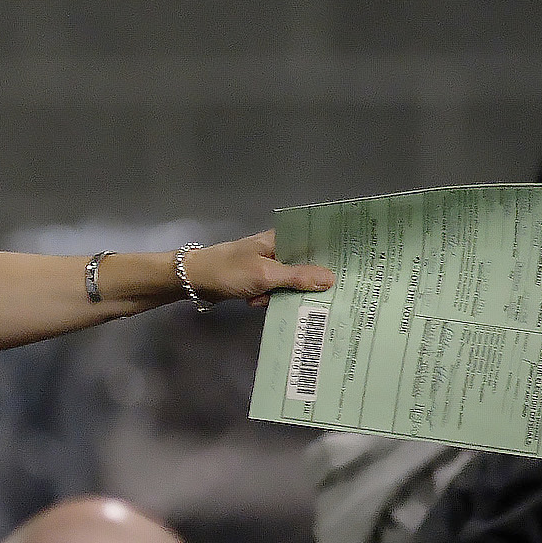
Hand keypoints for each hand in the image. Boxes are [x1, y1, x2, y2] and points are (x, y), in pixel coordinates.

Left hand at [186, 229, 333, 304]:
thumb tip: (330, 279)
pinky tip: (258, 303)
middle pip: (304, 264)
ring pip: (289, 280)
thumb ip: (297, 277)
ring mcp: (266, 265)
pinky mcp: (257, 280)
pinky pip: (274, 290)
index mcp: (280, 239)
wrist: (192, 280)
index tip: (349, 268)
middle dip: (312, 280)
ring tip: (277, 300)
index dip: (330, 254)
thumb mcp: (265, 275)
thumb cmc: (228, 271)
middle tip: (330, 295)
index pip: (313, 241)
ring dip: (285, 293)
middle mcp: (276, 249)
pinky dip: (269, 298)